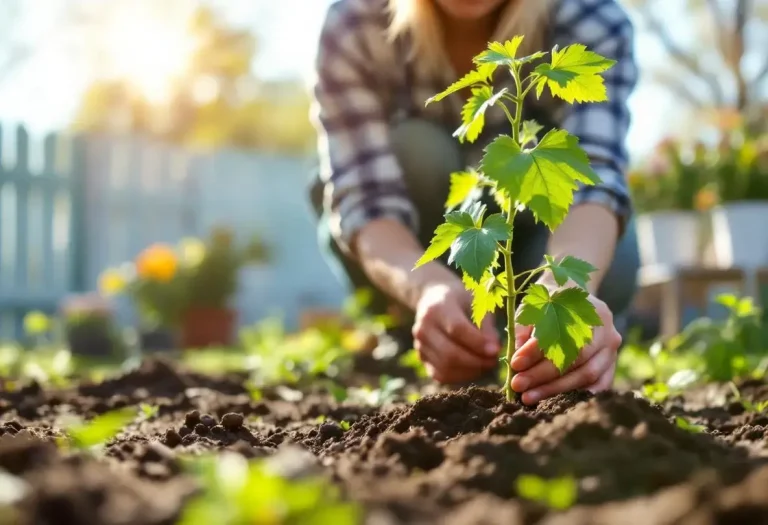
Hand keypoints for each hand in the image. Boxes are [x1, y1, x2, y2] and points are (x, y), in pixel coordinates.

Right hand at [413, 281, 500, 383]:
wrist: (434, 298)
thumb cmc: (461, 300)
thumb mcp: (476, 303)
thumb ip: (486, 326)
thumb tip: (494, 351)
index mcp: (437, 307)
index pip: (457, 329)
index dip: (478, 343)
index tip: (496, 351)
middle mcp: (423, 327)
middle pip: (449, 353)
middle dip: (475, 362)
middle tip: (494, 361)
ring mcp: (419, 344)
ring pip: (445, 367)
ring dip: (470, 371)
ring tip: (485, 364)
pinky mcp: (422, 358)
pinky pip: (441, 375)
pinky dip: (459, 376)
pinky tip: (473, 369)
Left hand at [509, 287, 620, 403]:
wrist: (571, 300)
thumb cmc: (548, 304)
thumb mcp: (533, 308)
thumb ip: (524, 329)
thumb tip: (517, 359)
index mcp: (585, 308)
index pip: (560, 333)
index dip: (535, 351)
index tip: (514, 363)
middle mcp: (605, 328)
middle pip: (575, 358)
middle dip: (543, 374)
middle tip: (518, 385)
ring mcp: (611, 349)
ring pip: (587, 375)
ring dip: (556, 390)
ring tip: (528, 397)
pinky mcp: (611, 366)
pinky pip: (599, 385)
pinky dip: (577, 395)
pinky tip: (554, 402)